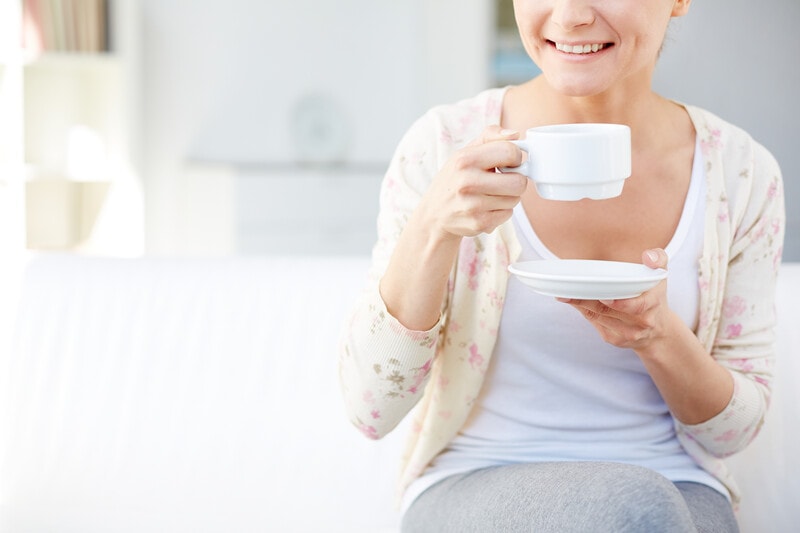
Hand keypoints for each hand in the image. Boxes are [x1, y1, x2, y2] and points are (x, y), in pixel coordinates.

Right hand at [416, 126, 527, 242]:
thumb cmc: (454, 179)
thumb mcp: (465, 152)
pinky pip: (508, 214)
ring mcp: (473, 205)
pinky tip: (486, 207)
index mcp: (465, 160)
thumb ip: (490, 136)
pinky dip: (501, 211)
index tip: (508, 162)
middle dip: (515, 181)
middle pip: (519, 182)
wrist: (434, 213)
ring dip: (508, 197)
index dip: (515, 157)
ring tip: (491, 194)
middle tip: (502, 180)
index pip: (510, 152)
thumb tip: (514, 134)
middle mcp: (468, 182)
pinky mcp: (479, 223)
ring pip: (515, 199)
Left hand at [557, 249, 672, 351]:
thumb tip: (648, 256)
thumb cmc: (654, 296)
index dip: (619, 303)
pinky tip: (574, 302)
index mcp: (653, 303)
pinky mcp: (616, 340)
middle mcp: (642, 321)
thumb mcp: (660, 276)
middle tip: (568, 292)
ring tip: (564, 294)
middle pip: (608, 311)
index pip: (636, 305)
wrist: (659, 331)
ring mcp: (628, 333)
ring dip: (580, 305)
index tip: (603, 297)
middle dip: (587, 301)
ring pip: (598, 317)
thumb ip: (658, 259)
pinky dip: (583, 312)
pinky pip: (595, 324)